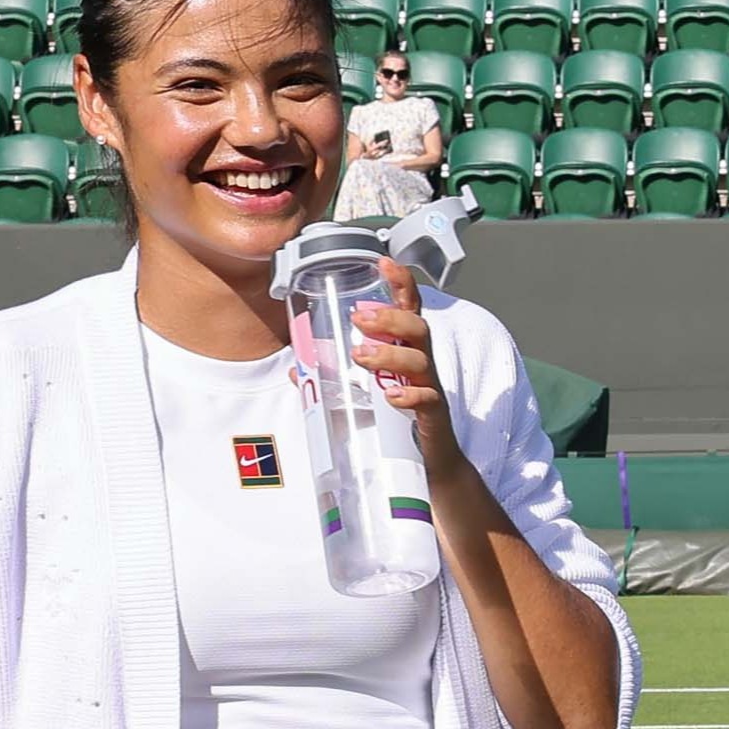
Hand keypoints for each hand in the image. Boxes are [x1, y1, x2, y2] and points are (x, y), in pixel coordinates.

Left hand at [350, 258, 458, 475]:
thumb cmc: (397, 423)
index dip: (400, 284)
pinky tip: (391, 398)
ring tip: (360, 356)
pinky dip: (410, 396)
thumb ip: (332, 380)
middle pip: (418, 328)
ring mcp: (430, 390)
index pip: (409, 310)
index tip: (383, 262)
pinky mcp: (433, 418)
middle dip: (390, 318)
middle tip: (360, 318)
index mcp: (406, 352)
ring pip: (421, 360)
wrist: (429, 467)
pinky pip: (428, 400)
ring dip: (390, 354)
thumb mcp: (361, 395)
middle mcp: (421, 365)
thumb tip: (295, 371)